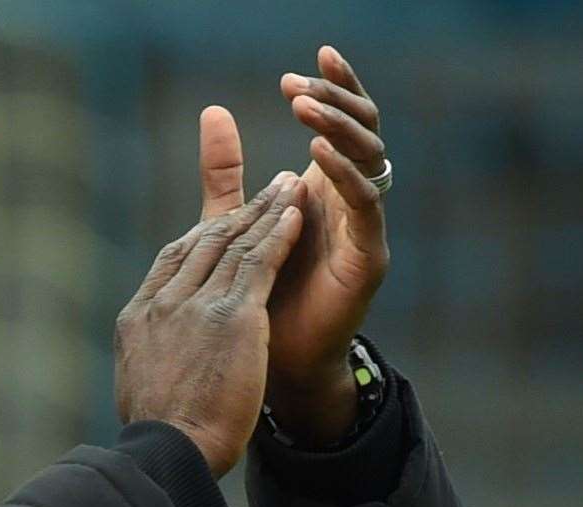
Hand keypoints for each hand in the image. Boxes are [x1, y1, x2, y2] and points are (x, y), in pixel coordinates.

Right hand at [115, 176, 306, 476]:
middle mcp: (164, 303)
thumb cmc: (159, 436)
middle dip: (239, 212)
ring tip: (289, 187)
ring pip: (234, 245)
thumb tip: (152, 366)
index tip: (224, 222)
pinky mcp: (233, 316)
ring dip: (266, 211)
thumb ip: (151, 360)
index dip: (202, 237)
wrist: (170, 449)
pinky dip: (279, 234)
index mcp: (138, 318)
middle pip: (203, 243)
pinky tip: (297, 214)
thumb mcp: (140, 387)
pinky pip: (259, 262)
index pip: (172, 262)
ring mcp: (196, 306)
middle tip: (268, 189)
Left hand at [198, 46, 389, 444]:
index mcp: (325, 187)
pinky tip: (316, 160)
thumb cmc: (257, 297)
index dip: (332, 89)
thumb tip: (212, 110)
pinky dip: (345, 178)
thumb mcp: (234, 222)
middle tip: (300, 85)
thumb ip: (227, 172)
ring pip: (370, 160)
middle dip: (336, 101)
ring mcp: (364, 227)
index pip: (342, 122)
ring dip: (339, 130)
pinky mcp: (367, 258)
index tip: (304, 62)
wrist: (272, 367)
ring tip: (306, 108)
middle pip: (363, 130)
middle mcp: (351, 201)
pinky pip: (366, 206)